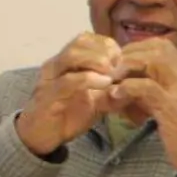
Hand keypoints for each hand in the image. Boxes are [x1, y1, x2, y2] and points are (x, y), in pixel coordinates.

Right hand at [16, 33, 122, 156]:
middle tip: (119, 63)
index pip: (85, 39)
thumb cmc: (68, 115)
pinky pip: (67, 81)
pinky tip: (104, 83)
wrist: (41, 137)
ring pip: (71, 56)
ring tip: (112, 71)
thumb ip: (112, 91)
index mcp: (65, 62)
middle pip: (79, 43)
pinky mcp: (48, 96)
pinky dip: (88, 79)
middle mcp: (56, 65)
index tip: (122, 56)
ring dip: (96, 60)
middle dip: (103, 49)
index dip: (105, 44)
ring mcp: (50, 79)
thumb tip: (135, 84)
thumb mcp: (96, 101)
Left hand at [107, 39, 176, 174]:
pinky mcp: (172, 108)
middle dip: (130, 53)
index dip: (139, 47)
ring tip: (112, 79)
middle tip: (113, 69)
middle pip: (158, 47)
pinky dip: (127, 87)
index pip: (163, 45)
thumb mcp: (173, 105)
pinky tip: (115, 96)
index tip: (122, 61)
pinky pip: (147, 87)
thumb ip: (156, 90)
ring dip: (128, 66)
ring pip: (153, 61)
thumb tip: (130, 83)